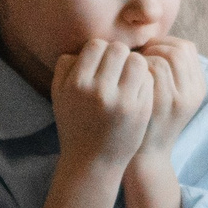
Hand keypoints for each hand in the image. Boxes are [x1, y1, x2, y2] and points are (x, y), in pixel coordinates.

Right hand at [52, 40, 154, 172]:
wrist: (92, 162)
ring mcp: (122, 101)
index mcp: (77, 84)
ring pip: (137, 61)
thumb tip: (84, 46)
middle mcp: (99, 91)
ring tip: (129, 75)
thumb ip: (66, 67)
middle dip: (120, 55)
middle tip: (118, 67)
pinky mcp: (141, 110)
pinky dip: (143, 80)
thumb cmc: (75, 124)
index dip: (101, 50)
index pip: (96, 45)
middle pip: (119, 49)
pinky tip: (136, 90)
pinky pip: (148, 79)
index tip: (102, 62)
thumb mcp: (59, 96)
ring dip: (135, 64)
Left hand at [132, 38, 207, 165]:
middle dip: (155, 47)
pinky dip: (137, 69)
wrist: (144, 155)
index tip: (149, 51)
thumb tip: (157, 40)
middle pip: (177, 49)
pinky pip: (150, 69)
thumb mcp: (169, 96)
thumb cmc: (149, 119)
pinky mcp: (161, 103)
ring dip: (144, 58)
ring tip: (133, 69)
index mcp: (198, 87)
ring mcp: (179, 98)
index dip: (166, 42)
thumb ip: (170, 71)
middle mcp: (193, 92)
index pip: (187, 47)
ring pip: (163, 57)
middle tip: (138, 57)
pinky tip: (127, 78)